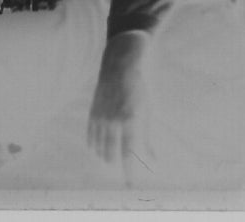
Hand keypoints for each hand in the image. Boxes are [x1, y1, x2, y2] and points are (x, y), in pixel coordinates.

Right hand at [88, 32, 150, 170]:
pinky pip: (91, 134)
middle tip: (126, 175)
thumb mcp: (150, 109)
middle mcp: (114, 117)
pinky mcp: (93, 108)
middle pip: (112, 153)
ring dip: (106, 156)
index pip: (129, 152)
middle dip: (119, 165)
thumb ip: (148, 136)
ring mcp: (101, 113)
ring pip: (100, 146)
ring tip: (112, 162)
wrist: (123, 57)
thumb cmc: (143, 83)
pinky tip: (98, 150)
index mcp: (132, 117)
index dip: (130, 171)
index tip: (131, 186)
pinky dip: (95, 145)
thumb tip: (153, 159)